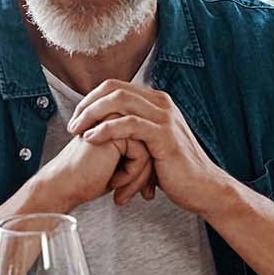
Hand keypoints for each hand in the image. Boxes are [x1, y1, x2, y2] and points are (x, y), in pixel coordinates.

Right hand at [30, 132, 152, 210]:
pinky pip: (142, 154)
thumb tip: (164, 165)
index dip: (147, 171)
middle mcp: (119, 118)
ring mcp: (116, 120)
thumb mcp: (121, 167)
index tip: (141, 191)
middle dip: (146, 176)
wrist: (64, 186)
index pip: (150, 146)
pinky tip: (112, 181)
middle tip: (132, 196)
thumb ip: (140, 157)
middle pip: (153, 147)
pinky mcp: (115, 129)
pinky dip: (131, 174)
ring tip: (120, 191)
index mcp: (119, 124)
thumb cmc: (88, 180)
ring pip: (150, 151)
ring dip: (138, 178)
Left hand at [68, 80, 230, 210]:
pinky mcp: (164, 135)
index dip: (91, 99)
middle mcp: (161, 103)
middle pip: (114, 88)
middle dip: (87, 105)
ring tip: (77, 132)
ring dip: (92, 115)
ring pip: (119, 101)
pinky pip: (129, 124)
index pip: (115, 86)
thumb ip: (135, 131)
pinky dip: (106, 129)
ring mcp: (164, 117)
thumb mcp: (152, 144)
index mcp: (156, 101)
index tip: (76, 118)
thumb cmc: (175, 171)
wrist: (202, 188)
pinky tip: (92, 139)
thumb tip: (110, 126)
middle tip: (72, 125)